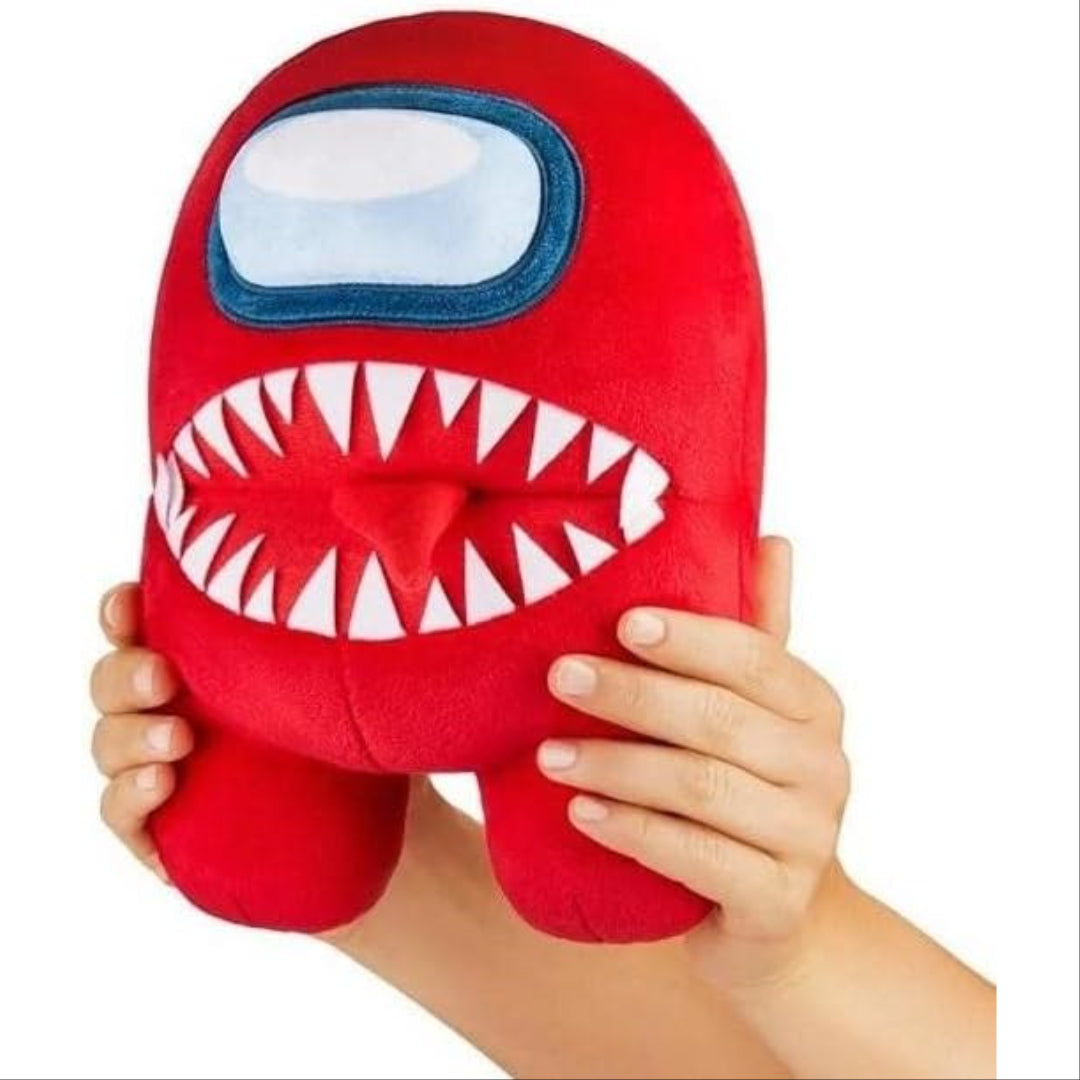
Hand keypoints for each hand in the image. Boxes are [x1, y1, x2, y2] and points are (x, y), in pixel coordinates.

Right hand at [88, 584, 461, 903]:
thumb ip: (345, 639)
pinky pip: (120, 813)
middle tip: (164, 677)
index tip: (130, 601)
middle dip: (126, 674)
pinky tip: (164, 786)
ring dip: (131, 737)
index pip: (143, 626)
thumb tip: (378, 581)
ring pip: (109, 744)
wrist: (388, 832)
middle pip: (113, 682)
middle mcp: (173, 709)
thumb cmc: (365, 737)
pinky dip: (129, 796)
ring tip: (180, 739)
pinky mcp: (164, 834)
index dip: (122, 610)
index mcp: (206, 664)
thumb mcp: (356, 685)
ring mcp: (163, 771)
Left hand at [538, 537, 851, 990]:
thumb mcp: (753, 710)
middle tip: (559, 677)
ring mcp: (807, 840)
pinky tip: (581, 813)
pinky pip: (697, 859)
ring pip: (702, 789)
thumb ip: (755, 632)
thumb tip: (774, 538)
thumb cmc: (745, 785)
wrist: (774, 910)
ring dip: (617, 766)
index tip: (620, 621)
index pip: (757, 657)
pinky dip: (633, 832)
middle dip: (633, 695)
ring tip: (547, 754)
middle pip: (721, 720)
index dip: (691, 637)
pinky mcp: (776, 903)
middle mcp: (824, 769)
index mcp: (815, 708)